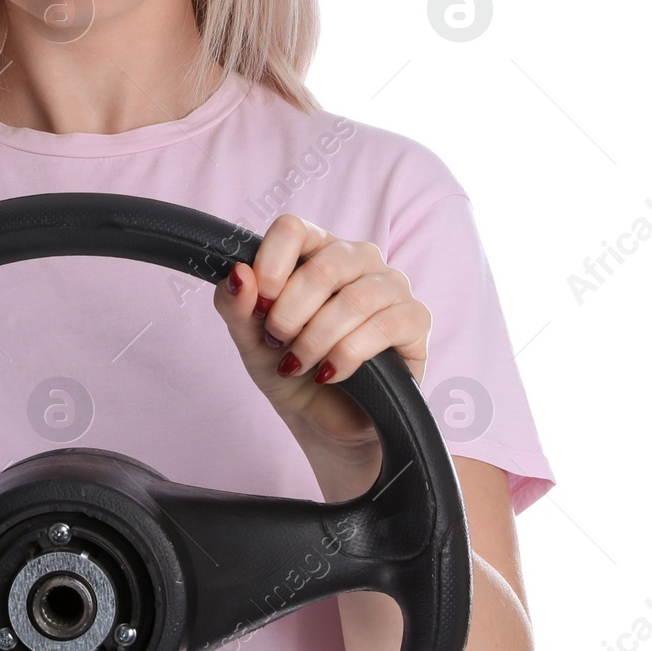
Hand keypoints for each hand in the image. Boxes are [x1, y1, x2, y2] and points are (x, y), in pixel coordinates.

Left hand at [212, 213, 430, 457]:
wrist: (324, 422)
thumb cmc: (291, 369)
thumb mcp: (250, 341)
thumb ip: (236, 306)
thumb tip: (237, 273)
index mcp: (314, 250)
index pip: (292, 228)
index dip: (270, 265)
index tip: (260, 306)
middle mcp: (357, 258)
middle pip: (325, 264)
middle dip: (291, 312)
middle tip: (278, 343)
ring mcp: (391, 286)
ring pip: (356, 298)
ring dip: (318, 338)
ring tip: (300, 363)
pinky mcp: (416, 319)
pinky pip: (385, 326)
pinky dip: (348, 354)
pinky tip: (331, 372)